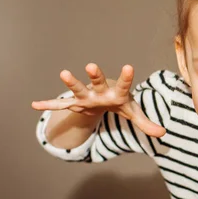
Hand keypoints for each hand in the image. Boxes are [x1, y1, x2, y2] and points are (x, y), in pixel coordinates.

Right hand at [31, 63, 165, 137]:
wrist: (105, 98)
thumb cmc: (121, 103)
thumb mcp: (134, 114)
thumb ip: (146, 123)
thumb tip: (162, 133)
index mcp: (116, 93)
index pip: (123, 84)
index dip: (126, 77)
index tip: (129, 66)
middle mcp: (100, 91)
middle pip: (97, 82)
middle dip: (95, 75)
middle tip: (92, 66)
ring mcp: (86, 96)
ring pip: (78, 89)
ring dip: (71, 83)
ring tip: (64, 73)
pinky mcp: (75, 103)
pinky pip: (60, 105)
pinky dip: (49, 104)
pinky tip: (35, 105)